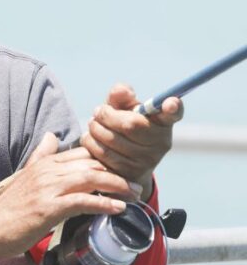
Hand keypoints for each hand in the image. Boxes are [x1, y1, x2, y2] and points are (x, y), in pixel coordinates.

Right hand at [0, 132, 137, 257]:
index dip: (107, 160)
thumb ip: (42, 155)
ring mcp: (48, 189)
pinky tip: (118, 208)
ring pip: (91, 178)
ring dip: (117, 186)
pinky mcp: (48, 208)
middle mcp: (48, 171)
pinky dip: (104, 204)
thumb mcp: (26, 174)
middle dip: (118, 173)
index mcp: (45, 162)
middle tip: (136, 184)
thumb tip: (51, 136)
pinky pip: (83, 201)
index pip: (84, 153)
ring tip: (135, 195)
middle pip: (92, 163)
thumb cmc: (11, 206)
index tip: (123, 171)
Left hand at [81, 83, 183, 199]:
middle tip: (98, 112)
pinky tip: (91, 138)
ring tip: (93, 124)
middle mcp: (160, 142)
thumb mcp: (125, 109)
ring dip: (94, 128)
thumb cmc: (123, 126)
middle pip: (129, 124)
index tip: (170, 102)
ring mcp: (147, 161)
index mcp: (163, 123)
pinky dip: (90, 142)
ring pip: (111, 140)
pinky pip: (102, 154)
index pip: (173, 114)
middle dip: (105, 115)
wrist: (125, 163)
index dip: (173, 108)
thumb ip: (121, 96)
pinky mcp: (129, 173)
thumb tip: (119, 91)